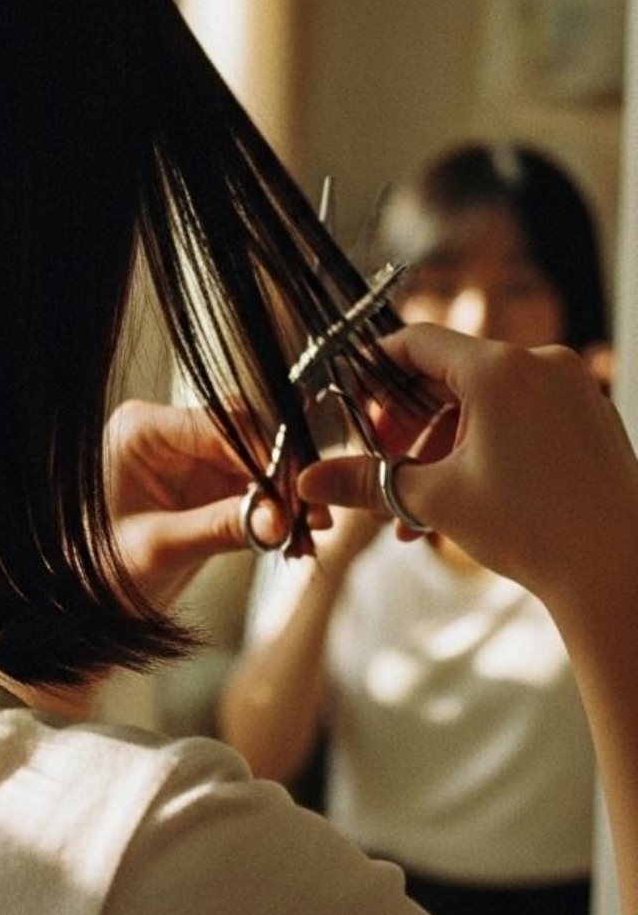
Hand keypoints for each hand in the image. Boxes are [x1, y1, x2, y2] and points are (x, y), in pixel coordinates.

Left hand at [104, 399, 308, 609]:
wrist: (89, 602)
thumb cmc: (101, 570)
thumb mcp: (160, 548)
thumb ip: (218, 528)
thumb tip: (279, 521)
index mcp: (142, 429)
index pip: (221, 423)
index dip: (265, 457)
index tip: (293, 497)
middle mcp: (169, 433)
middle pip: (247, 438)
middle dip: (283, 481)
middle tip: (313, 519)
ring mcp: (192, 458)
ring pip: (260, 465)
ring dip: (287, 502)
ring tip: (307, 540)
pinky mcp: (209, 486)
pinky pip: (258, 492)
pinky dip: (277, 518)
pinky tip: (294, 545)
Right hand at [297, 324, 637, 613]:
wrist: (619, 572)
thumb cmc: (532, 531)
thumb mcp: (435, 501)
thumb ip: (366, 482)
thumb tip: (308, 481)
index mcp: (499, 371)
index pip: (418, 341)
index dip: (375, 368)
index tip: (353, 402)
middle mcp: (540, 364)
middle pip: (450, 372)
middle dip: (408, 422)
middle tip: (381, 463)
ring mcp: (572, 387)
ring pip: (485, 401)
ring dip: (443, 445)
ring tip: (418, 506)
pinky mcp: (590, 412)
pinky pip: (522, 414)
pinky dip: (486, 444)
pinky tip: (464, 496)